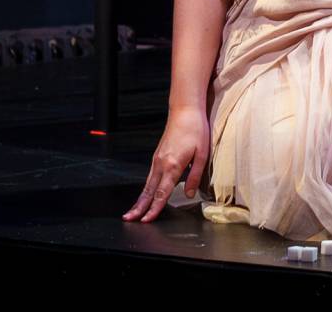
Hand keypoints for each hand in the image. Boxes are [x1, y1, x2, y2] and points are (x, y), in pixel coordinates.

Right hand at [122, 107, 210, 222]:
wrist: (185, 110)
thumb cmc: (196, 130)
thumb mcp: (202, 154)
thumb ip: (195, 176)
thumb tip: (189, 194)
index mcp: (172, 165)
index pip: (161, 193)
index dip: (154, 208)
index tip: (146, 220)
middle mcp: (161, 163)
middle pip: (148, 191)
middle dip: (139, 207)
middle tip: (129, 219)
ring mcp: (157, 159)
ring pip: (147, 184)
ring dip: (140, 199)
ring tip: (133, 211)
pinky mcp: (157, 155)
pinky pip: (150, 176)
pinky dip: (146, 188)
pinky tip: (146, 194)